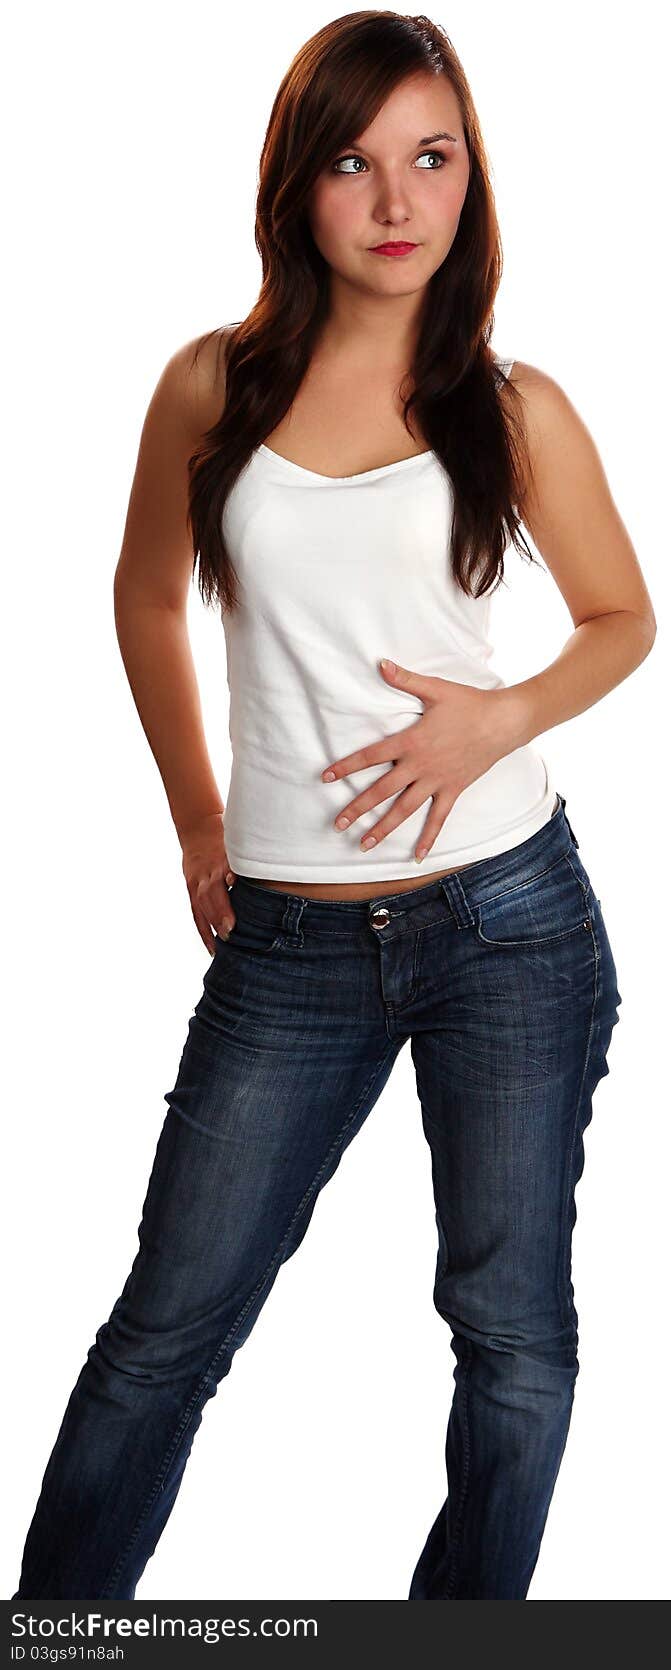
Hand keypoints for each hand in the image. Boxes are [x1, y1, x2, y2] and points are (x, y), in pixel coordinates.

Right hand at [178, 812, 236, 953]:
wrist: (198, 829)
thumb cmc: (226, 841)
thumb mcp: (238, 845)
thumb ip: (248, 862)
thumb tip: (269, 873)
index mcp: (219, 861)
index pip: (221, 878)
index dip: (227, 893)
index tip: (234, 911)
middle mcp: (205, 874)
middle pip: (209, 896)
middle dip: (219, 915)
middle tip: (230, 933)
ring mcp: (196, 883)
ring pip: (201, 907)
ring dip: (211, 927)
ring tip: (221, 947)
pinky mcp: (191, 891)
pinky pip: (196, 915)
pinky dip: (204, 932)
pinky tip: (212, 949)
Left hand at [321, 659, 521, 862]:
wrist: (504, 721)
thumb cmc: (469, 703)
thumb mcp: (436, 689)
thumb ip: (405, 679)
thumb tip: (381, 664)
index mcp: (411, 741)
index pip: (371, 756)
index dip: (347, 767)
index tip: (326, 778)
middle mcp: (421, 766)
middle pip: (382, 791)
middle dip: (357, 808)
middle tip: (337, 824)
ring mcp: (437, 781)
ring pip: (404, 810)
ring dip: (383, 828)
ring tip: (363, 844)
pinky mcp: (453, 790)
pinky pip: (438, 818)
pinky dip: (428, 838)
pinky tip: (416, 857)